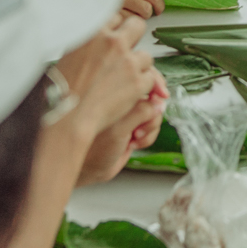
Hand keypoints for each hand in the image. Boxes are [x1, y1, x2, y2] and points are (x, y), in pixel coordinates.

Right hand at [50, 14, 153, 151]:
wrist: (67, 117)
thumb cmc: (61, 91)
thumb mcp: (69, 53)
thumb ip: (88, 42)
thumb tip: (96, 36)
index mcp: (93, 32)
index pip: (116, 18)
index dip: (116, 30)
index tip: (113, 39)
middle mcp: (112, 43)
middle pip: (138, 26)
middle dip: (135, 38)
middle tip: (128, 52)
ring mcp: (127, 62)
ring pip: (147, 56)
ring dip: (138, 67)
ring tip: (123, 81)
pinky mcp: (138, 82)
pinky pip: (151, 79)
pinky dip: (143, 87)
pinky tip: (128, 94)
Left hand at [77, 61, 170, 185]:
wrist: (85, 170)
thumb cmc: (91, 148)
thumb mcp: (118, 129)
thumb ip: (141, 112)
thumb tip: (159, 104)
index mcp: (110, 90)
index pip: (138, 77)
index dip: (153, 84)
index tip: (161, 96)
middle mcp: (118, 99)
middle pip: (150, 94)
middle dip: (152, 111)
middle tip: (142, 126)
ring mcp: (125, 113)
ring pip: (153, 112)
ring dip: (149, 127)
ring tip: (134, 138)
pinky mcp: (130, 127)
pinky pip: (151, 126)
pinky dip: (148, 136)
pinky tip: (133, 144)